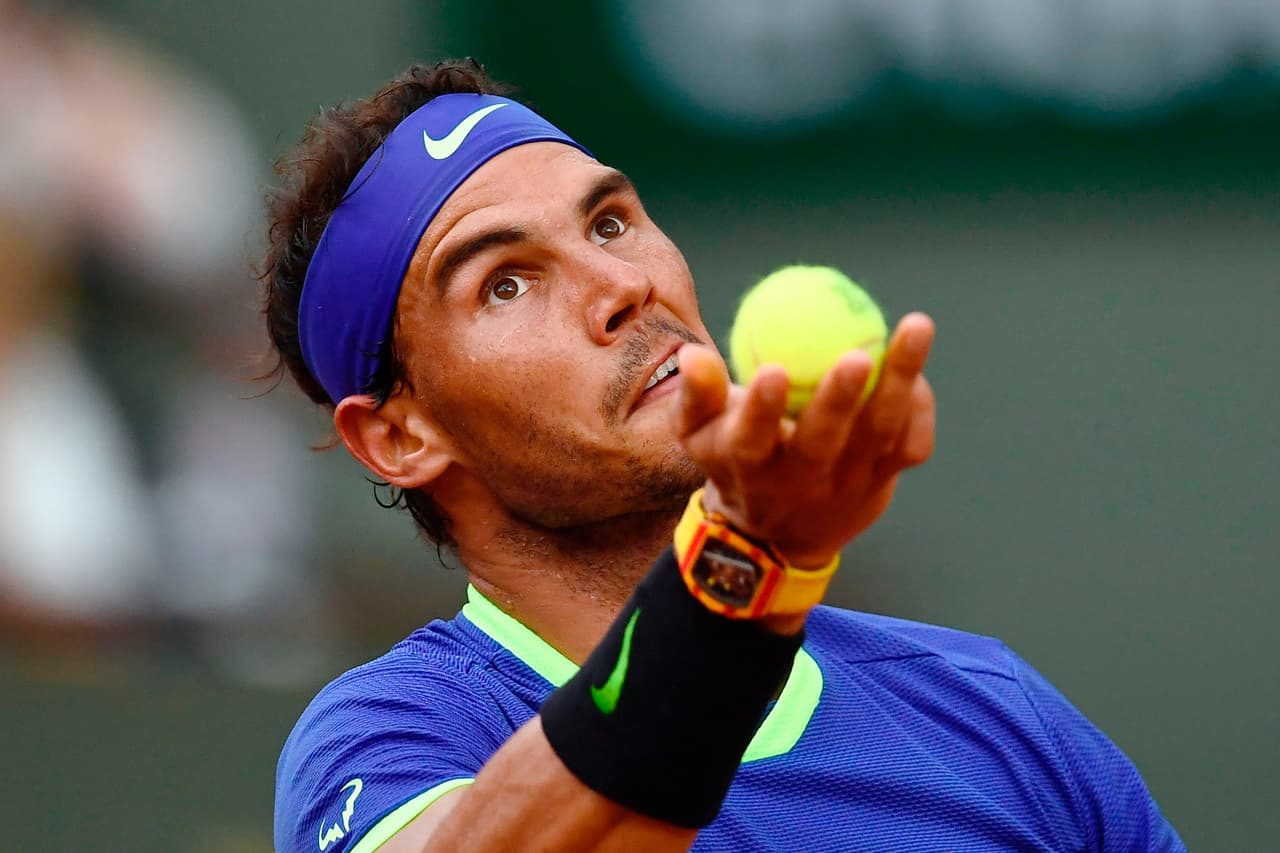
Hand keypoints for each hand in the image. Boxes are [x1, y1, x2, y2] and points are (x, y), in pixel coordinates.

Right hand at [673, 313, 935, 568]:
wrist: (780, 536)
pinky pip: (910, 444)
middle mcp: (800, 483)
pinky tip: (914, 367)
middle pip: (822, 443)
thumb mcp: (699, 435)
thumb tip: (692, 353)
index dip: (761, 409)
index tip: (771, 369)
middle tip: (856, 353)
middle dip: (838, 399)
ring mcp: (847, 485)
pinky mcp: (882, 481)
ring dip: (899, 382)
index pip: (751, 442)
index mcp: (750, 469)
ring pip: (879, 436)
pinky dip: (919, 407)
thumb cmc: (734, 462)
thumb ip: (697, 394)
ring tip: (916, 325)